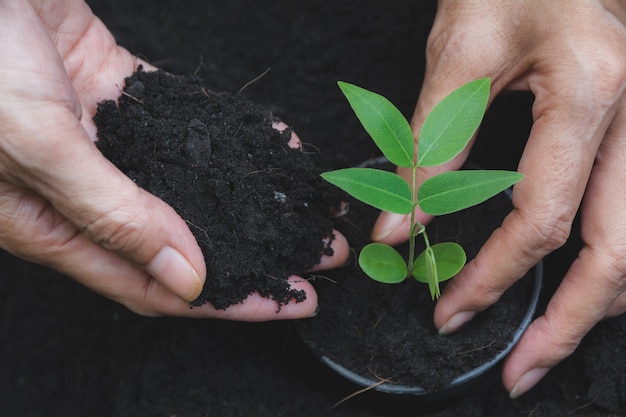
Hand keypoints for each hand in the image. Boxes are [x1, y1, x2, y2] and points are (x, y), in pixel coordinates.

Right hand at [0, 0, 347, 320]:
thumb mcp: (39, 146)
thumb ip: (112, 213)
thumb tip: (183, 276)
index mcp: (53, 227)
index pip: (157, 285)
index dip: (227, 301)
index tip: (287, 301)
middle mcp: (85, 193)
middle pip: (184, 242)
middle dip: (252, 253)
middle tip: (315, 256)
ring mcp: (107, 144)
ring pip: (191, 187)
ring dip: (249, 201)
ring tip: (305, 210)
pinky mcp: (120, 97)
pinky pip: (188, 125)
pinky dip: (230, 136)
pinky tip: (270, 143)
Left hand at [372, 0, 625, 396]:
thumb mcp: (456, 56)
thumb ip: (428, 148)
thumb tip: (395, 232)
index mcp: (589, 92)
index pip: (542, 219)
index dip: (492, 276)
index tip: (448, 310)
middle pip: (620, 253)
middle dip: (568, 325)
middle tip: (518, 373)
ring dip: (597, 302)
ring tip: (547, 341)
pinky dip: (610, 261)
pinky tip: (576, 282)